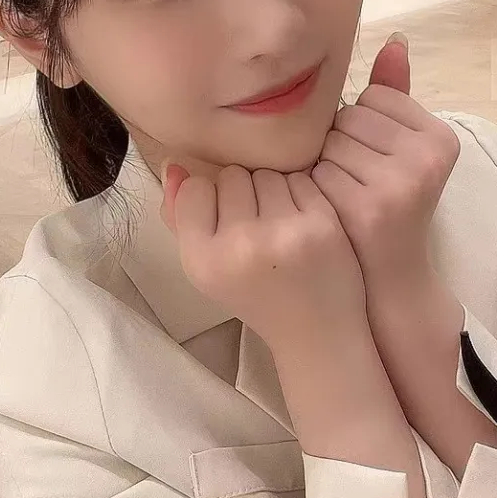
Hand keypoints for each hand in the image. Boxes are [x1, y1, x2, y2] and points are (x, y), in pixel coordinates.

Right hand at [160, 162, 367, 350]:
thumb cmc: (255, 296)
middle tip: (255, 225)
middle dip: (243, 193)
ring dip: (272, 191)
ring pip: (268, 174)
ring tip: (279, 223)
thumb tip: (173, 165)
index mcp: (203, 261)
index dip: (210, 199)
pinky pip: (302, 179)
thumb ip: (180, 218)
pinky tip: (302, 223)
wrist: (316, 332)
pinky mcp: (322, 225)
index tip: (224, 222)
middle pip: (232, 176)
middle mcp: (241, 246)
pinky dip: (302, 195)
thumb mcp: (206, 268)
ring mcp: (284, 234)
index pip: (195, 189)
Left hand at [311, 33, 459, 285]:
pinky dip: (315, 187)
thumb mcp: (401, 149)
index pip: (372, 98)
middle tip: (355, 183)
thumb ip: (397, 94)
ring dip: (323, 165)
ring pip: (329, 142)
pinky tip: (332, 209)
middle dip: (339, 146)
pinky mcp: (371, 206)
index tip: (373, 163)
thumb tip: (396, 39)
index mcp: (441, 137)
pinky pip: (318, 171)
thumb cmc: (388, 206)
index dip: (360, 128)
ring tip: (344, 195)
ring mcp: (402, 181)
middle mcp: (429, 156)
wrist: (389, 280)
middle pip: (348, 118)